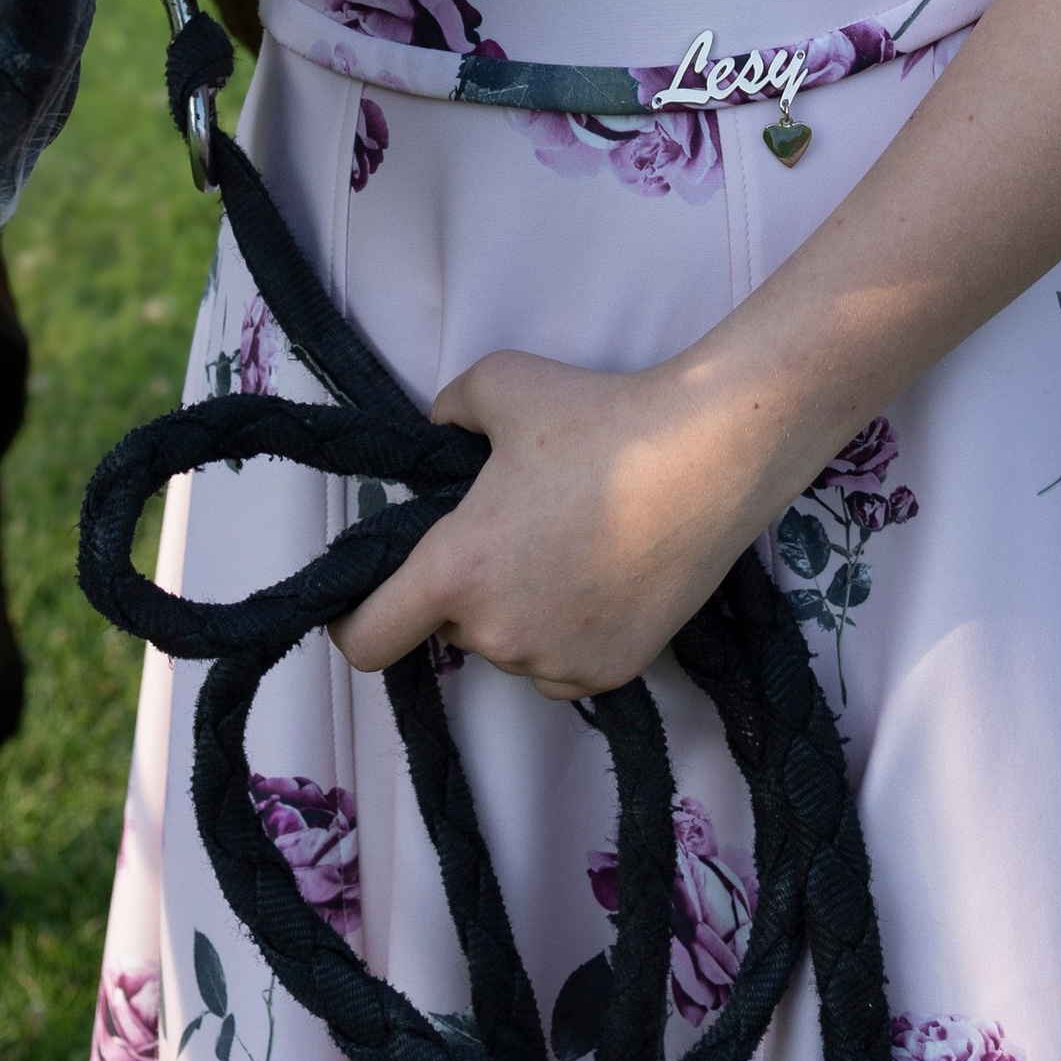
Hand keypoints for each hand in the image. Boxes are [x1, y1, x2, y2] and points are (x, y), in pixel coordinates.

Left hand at [332, 348, 765, 702]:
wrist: (708, 457)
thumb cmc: (598, 417)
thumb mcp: (500, 384)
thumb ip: (447, 411)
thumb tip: (437, 431)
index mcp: (455, 571)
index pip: (367, 639)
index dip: (353, 622)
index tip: (368, 599)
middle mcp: (497, 634)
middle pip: (450, 627)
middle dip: (466, 585)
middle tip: (512, 527)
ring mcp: (557, 664)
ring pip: (509, 644)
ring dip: (518, 609)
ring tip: (570, 542)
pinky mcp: (612, 676)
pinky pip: (560, 665)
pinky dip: (567, 631)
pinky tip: (603, 574)